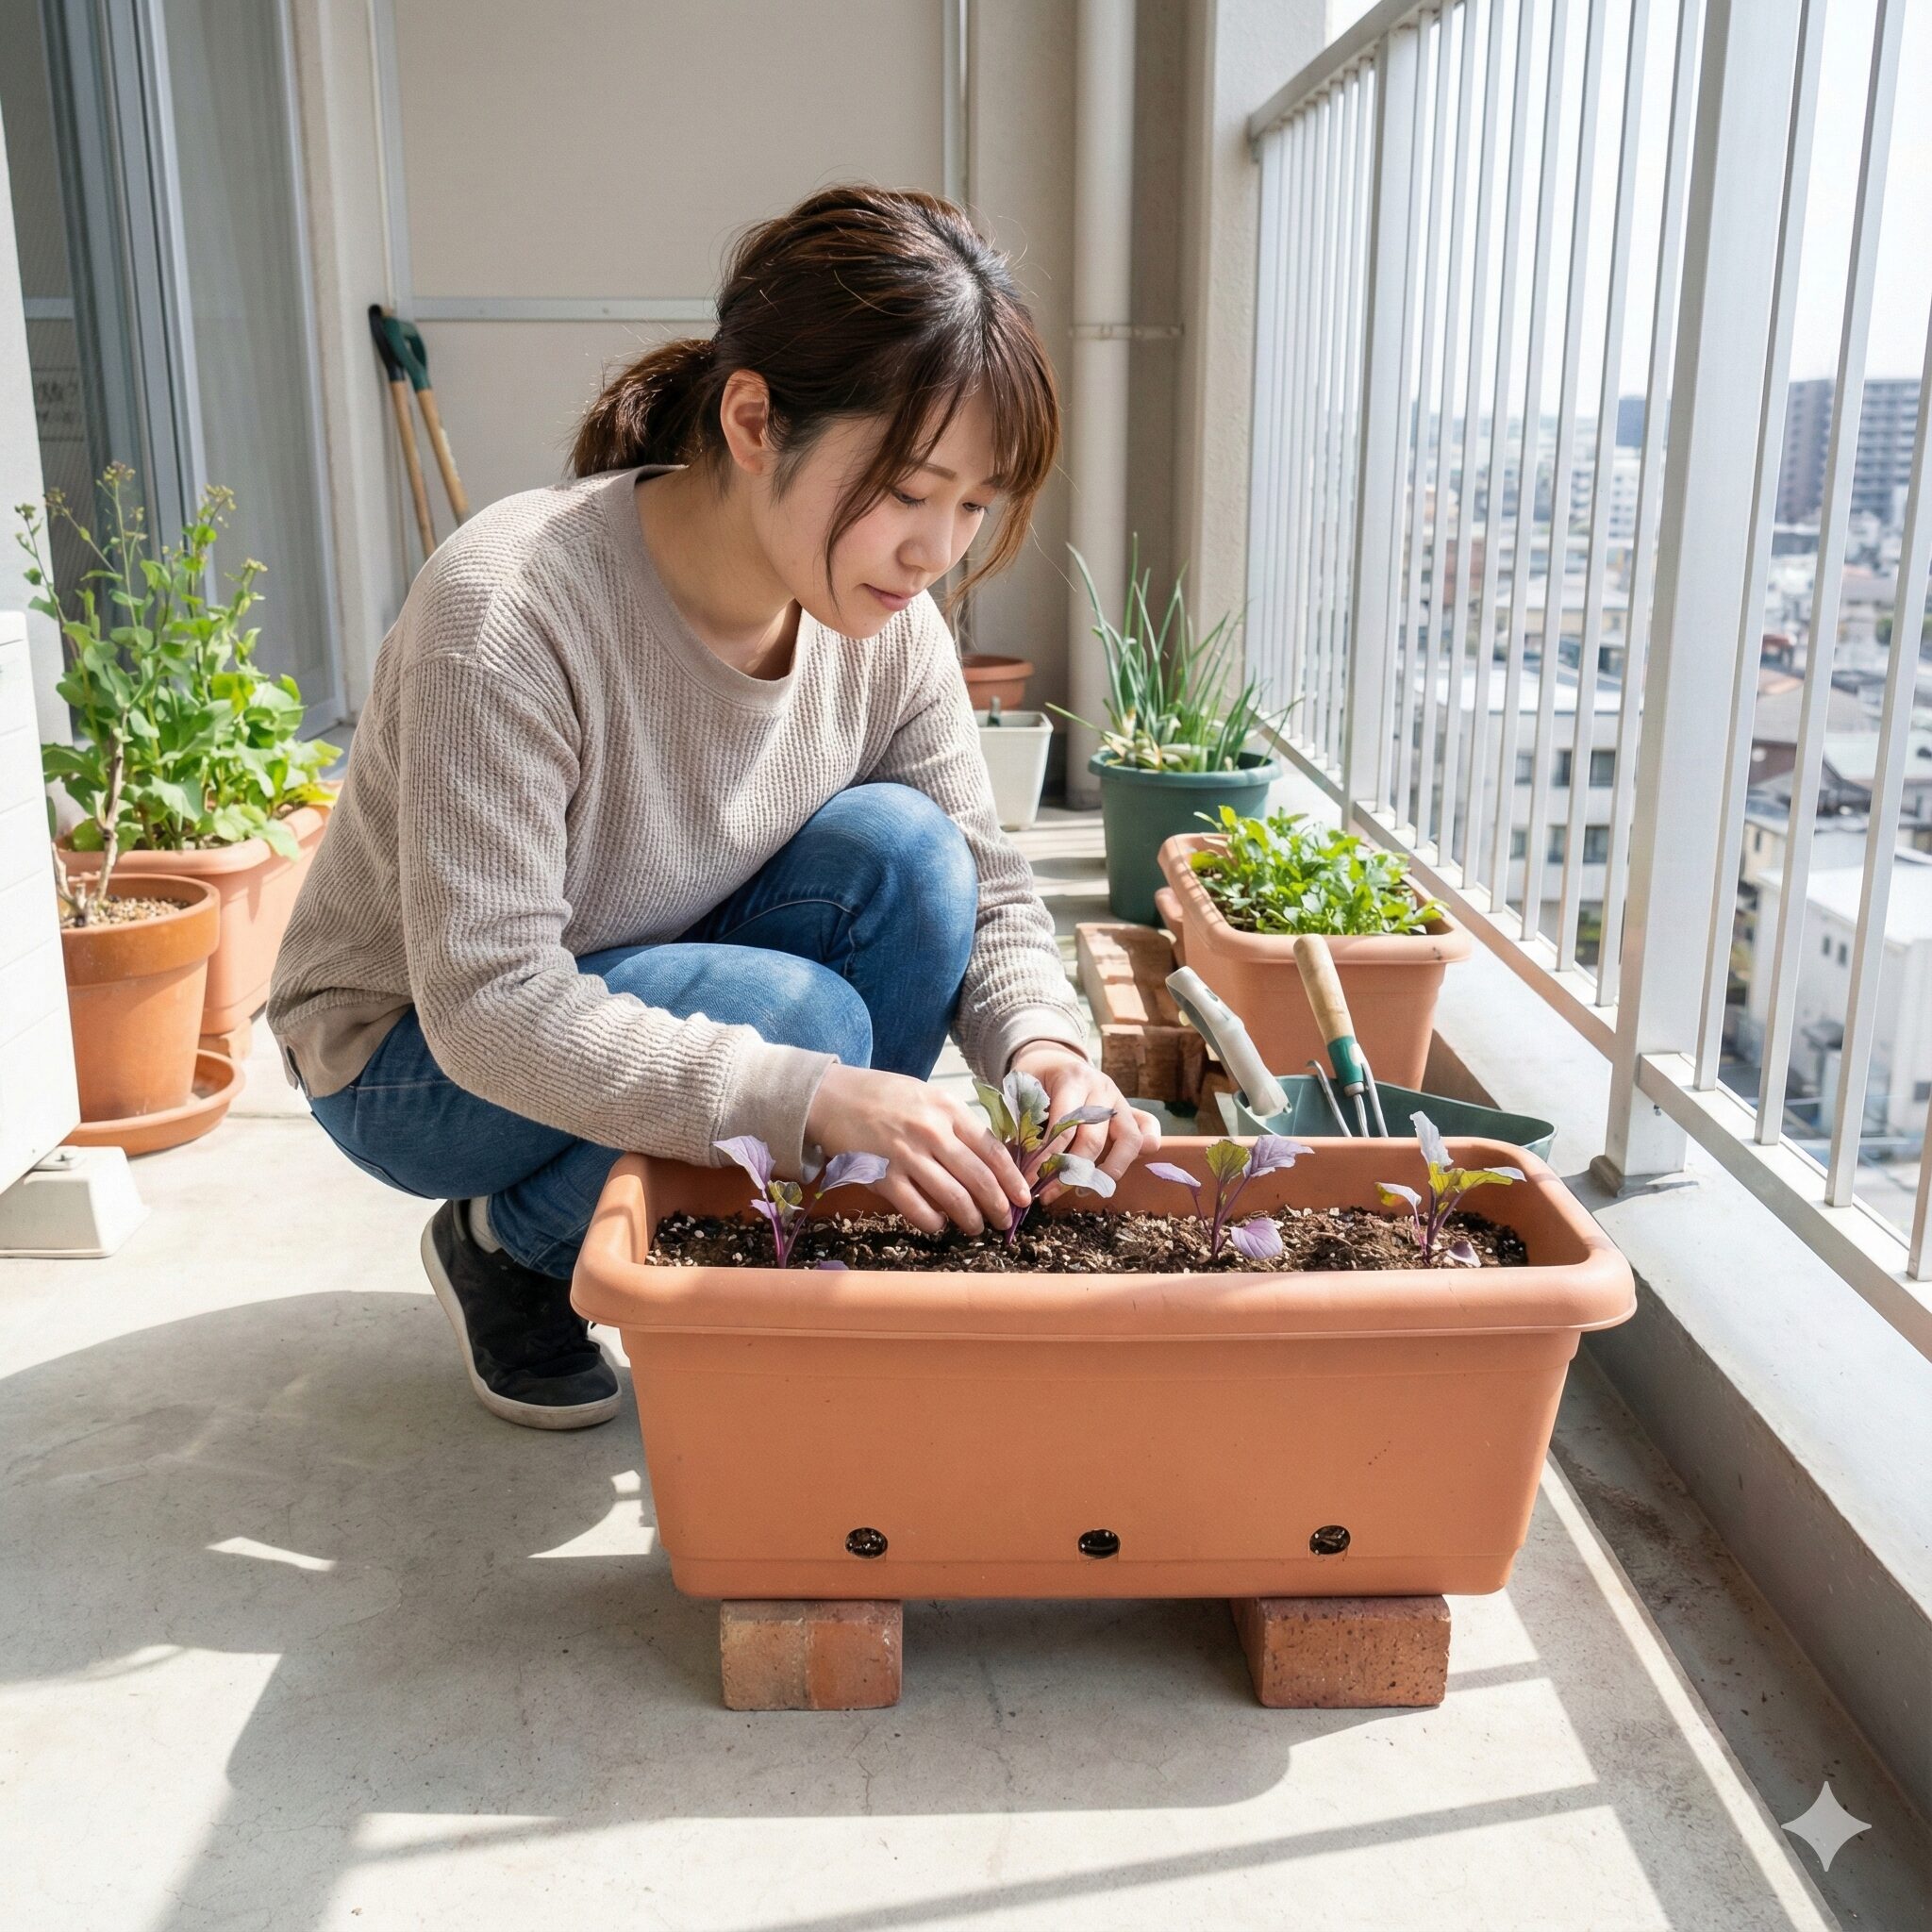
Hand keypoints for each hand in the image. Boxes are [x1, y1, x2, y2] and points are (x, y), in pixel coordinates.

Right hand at [804, 1063, 1032, 1237]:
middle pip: (978, 1179)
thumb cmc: (884, 1097)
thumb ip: (956, 1124)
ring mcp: (906, 1156)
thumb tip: (988, 1159)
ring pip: (953, 1198)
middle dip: (998, 1206)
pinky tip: (939, 1225)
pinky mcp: (882, 1176)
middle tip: (1005, 1220)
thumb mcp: (928, 1097)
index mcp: (948, 1110)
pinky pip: (918, 1209)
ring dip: (970, 1219)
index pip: (992, 1150)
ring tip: (976, 1227)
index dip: (1012, 1179)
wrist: (832, 1097)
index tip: (1023, 1198)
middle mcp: (932, 1133)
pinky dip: (934, 1222)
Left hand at [1006, 1041, 1160, 1203]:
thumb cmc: (1036, 1078)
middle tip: (1048, 1193)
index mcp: (1073, 1079)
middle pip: (1094, 1139)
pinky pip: (1147, 1132)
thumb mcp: (1022, 1088)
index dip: (1047, 1158)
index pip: (1064, 1126)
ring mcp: (1120, 1101)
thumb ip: (1022, 1116)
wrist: (1054, 1059)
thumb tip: (1019, 1160)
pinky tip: (1111, 1174)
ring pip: (1129, 1141)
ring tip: (1082, 1190)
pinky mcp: (1131, 1112)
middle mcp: (1102, 1089)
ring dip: (1107, 1171)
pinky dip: (1138, 1155)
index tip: (1030, 1180)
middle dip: (1070, 1172)